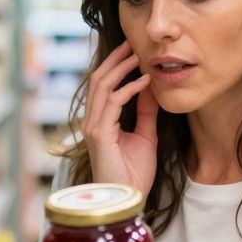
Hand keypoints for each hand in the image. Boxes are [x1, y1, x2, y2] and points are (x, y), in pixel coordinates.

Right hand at [83, 41, 157, 195]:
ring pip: (102, 86)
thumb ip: (145, 113)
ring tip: (138, 55)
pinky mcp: (99, 135)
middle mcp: (92, 121)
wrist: (129, 199)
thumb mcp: (145, 136)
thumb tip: (149, 88)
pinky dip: (129, 88)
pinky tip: (145, 81)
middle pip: (99, 79)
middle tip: (132, 42)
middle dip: (115, 59)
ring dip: (121, 67)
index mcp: (100, 121)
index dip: (116, 66)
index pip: (103, 85)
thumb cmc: (134, 174)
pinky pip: (112, 102)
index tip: (133, 50)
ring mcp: (93, 127)